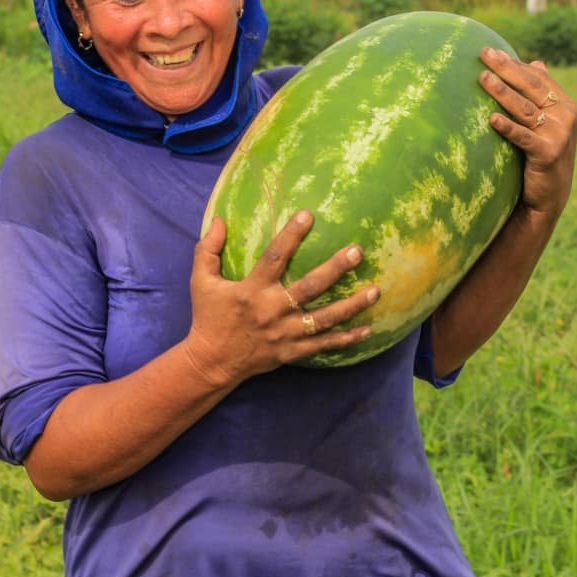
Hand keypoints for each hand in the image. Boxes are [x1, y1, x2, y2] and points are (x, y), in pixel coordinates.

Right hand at [182, 210, 379, 388]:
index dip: (291, 235)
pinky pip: (323, 345)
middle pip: (309, 287)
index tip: (308, 214)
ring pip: (324, 318)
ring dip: (351, 305)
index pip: (274, 257)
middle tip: (357, 252)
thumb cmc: (208, 317)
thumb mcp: (200, 281)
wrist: (211, 362)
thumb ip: (207, 249)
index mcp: (252, 290)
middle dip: (335, 269)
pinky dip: (346, 339)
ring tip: (375, 290)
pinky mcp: (291, 351)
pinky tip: (367, 329)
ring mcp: (285, 333)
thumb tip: (218, 219)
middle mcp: (272, 310)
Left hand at [479, 48, 576, 220]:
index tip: (489, 51)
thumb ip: (541, 94)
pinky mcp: (548, 153)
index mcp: (565, 104)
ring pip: (524, 108)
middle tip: (483, 55)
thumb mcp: (547, 122)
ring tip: (482, 79)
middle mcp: (566, 115)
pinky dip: (507, 127)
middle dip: (506, 69)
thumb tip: (536, 61)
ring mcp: (559, 134)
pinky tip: (491, 118)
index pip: (536, 77)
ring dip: (502, 92)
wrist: (549, 195)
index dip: (513, 63)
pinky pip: (523, 137)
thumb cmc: (542, 153)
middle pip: (531, 87)